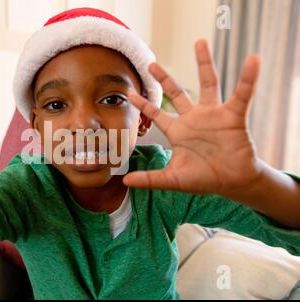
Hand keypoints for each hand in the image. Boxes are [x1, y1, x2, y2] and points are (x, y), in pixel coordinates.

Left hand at [124, 39, 262, 195]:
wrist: (232, 182)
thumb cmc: (203, 179)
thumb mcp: (173, 179)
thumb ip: (151, 179)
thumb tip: (126, 181)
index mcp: (178, 132)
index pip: (156, 114)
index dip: (143, 104)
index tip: (129, 93)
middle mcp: (193, 118)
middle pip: (177, 93)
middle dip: (164, 78)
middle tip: (151, 62)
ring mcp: (213, 115)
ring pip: (208, 83)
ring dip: (204, 63)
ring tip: (199, 42)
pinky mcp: (233, 116)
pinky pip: (242, 94)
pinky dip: (248, 78)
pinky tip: (252, 60)